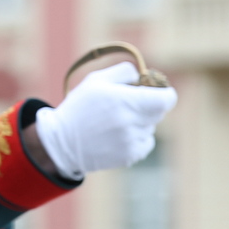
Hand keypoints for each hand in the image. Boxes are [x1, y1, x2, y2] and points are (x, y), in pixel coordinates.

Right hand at [32, 61, 176, 179]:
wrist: (61, 142)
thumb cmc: (79, 107)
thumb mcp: (95, 80)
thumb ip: (123, 72)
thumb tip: (144, 76)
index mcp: (123, 100)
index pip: (165, 100)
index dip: (166, 94)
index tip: (159, 92)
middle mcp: (129, 122)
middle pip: (159, 112)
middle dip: (148, 106)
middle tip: (129, 105)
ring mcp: (130, 141)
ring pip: (150, 127)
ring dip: (140, 123)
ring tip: (115, 123)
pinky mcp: (130, 156)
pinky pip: (146, 143)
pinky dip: (137, 138)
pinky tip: (117, 136)